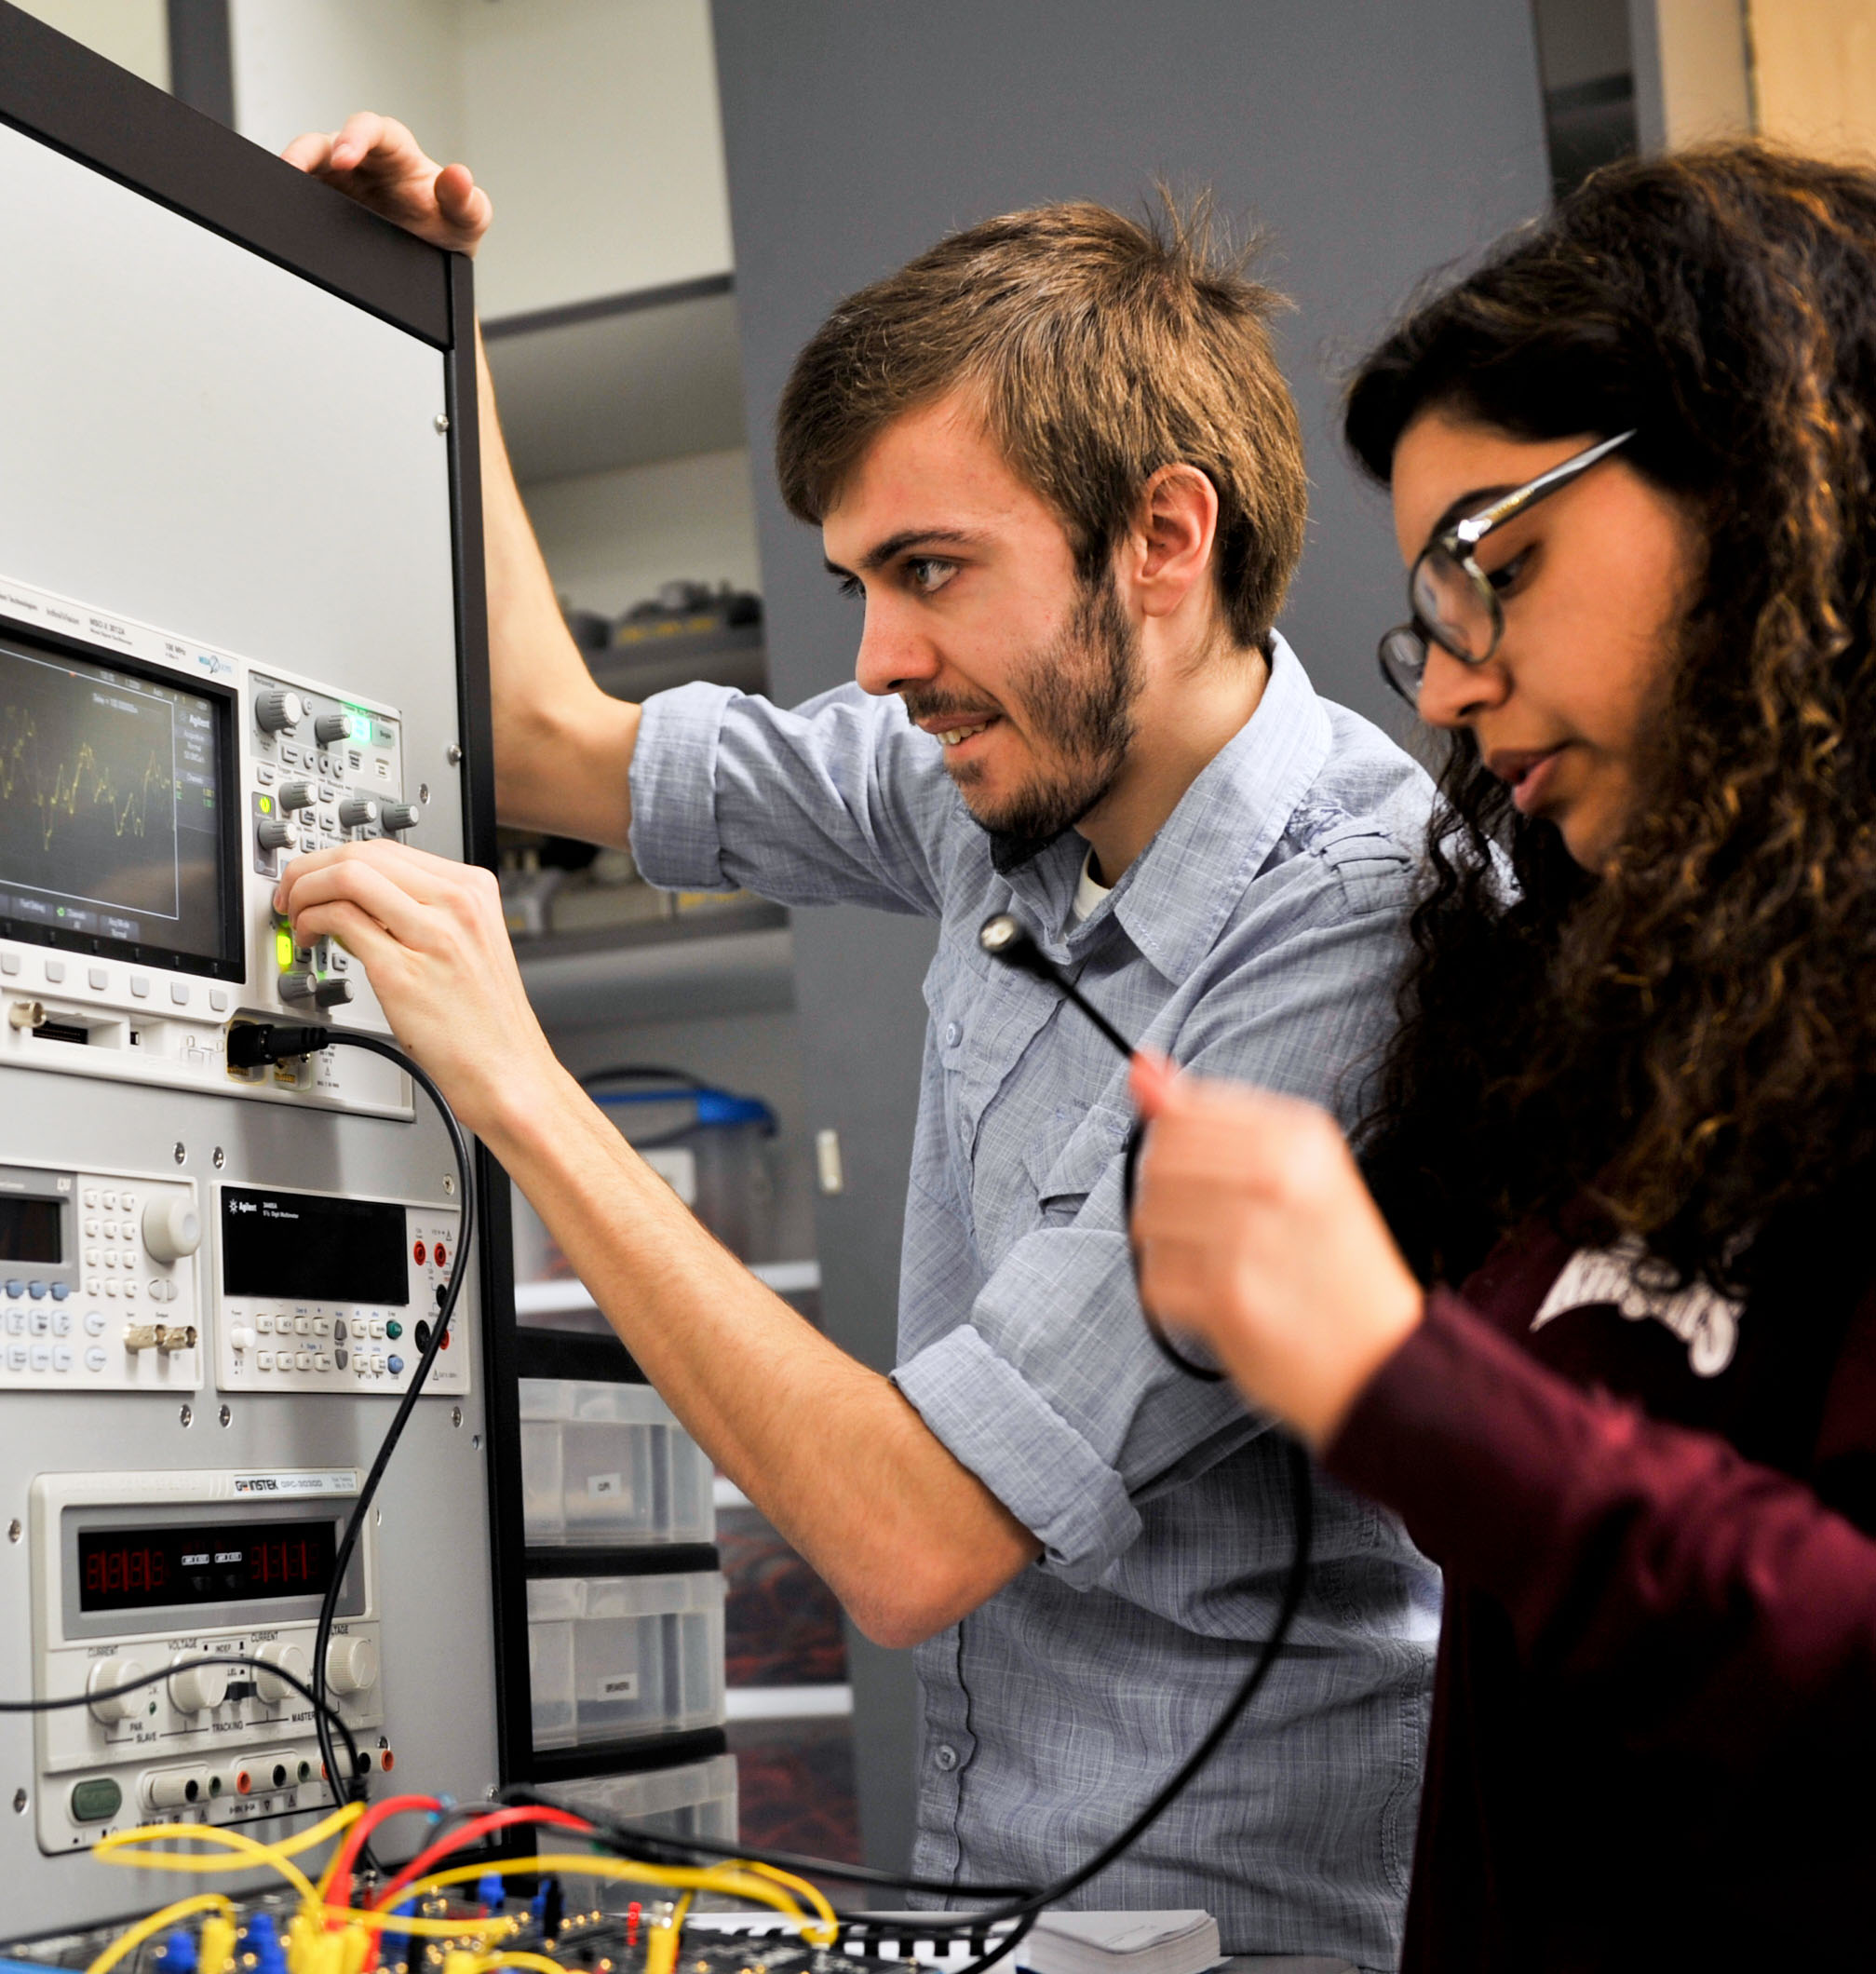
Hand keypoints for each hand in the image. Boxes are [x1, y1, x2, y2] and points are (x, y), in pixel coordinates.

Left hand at [275, 840, 559, 1137]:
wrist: (507, 1071)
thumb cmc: (487, 1021)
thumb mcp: (470, 944)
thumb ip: (426, 914)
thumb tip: (363, 900)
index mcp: (474, 890)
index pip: (388, 849)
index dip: (339, 858)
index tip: (318, 877)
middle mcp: (456, 904)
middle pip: (363, 853)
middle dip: (312, 868)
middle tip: (294, 892)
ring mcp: (431, 934)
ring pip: (347, 875)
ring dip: (305, 890)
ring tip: (297, 915)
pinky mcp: (402, 971)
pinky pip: (340, 920)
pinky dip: (311, 921)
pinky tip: (311, 939)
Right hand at [281, 113, 490, 254]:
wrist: (434, 260)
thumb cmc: (448, 227)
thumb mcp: (468, 220)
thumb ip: (467, 201)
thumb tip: (460, 176)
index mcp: (397, 153)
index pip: (372, 130)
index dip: (354, 136)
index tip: (344, 156)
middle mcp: (363, 161)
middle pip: (325, 143)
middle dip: (307, 153)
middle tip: (294, 169)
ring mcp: (339, 182)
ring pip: (306, 167)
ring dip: (291, 173)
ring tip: (281, 193)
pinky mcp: (326, 204)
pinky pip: (302, 196)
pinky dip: (291, 200)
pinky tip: (286, 211)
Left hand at [1128, 1055, 1423, 1447]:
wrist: (1385, 1366)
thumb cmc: (1335, 1266)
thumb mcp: (1294, 1167)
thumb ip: (1207, 1115)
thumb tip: (1140, 1068)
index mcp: (1298, 1133)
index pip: (1182, 1111)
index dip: (1182, 1151)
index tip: (1217, 1182)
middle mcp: (1275, 1174)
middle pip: (1156, 1161)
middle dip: (1173, 1199)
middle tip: (1224, 1231)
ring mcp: (1249, 1235)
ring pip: (1147, 1219)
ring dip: (1173, 1250)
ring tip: (1227, 1267)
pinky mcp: (1226, 1295)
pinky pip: (1154, 1279)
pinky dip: (1177, 1298)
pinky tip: (1223, 1302)